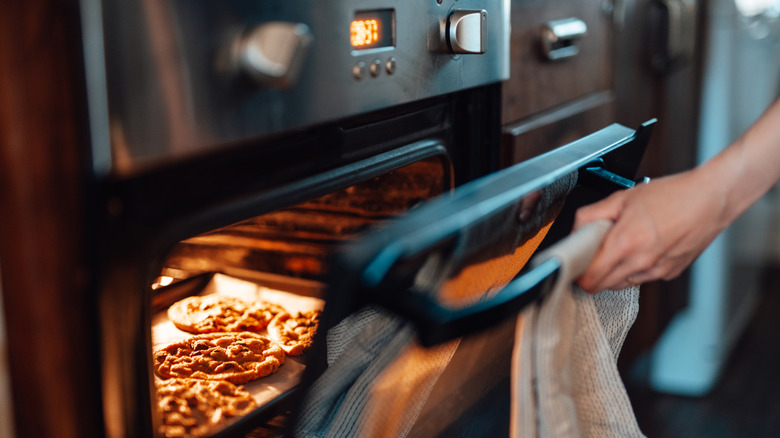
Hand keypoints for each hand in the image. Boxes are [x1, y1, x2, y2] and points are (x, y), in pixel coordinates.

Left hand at [573, 168, 727, 292]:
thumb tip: (576, 230)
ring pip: (621, 284)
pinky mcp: (669, 274)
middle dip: (592, 274)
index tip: (575, 263)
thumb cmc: (672, 195)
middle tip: (592, 254)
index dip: (577, 273)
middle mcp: (641, 263)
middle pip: (602, 286)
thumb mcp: (623, 197)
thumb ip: (592, 215)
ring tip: (619, 246)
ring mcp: (657, 271)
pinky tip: (640, 248)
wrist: (712, 199)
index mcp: (625, 243)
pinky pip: (641, 279)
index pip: (590, 278)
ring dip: (613, 272)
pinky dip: (633, 269)